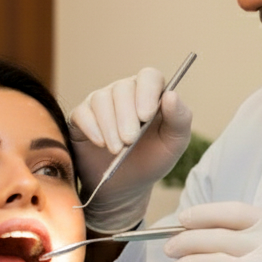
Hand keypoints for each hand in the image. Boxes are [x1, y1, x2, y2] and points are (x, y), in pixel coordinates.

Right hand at [68, 67, 192, 232]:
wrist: (126, 185)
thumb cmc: (152, 159)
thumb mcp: (173, 143)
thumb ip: (180, 119)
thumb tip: (171, 96)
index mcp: (150, 93)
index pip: (149, 76)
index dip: (147, 92)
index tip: (146, 116)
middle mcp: (125, 92)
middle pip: (122, 88)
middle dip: (126, 116)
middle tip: (130, 140)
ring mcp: (101, 102)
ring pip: (101, 99)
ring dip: (109, 126)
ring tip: (117, 149)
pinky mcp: (82, 116)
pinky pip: (82, 113)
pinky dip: (92, 128)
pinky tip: (100, 143)